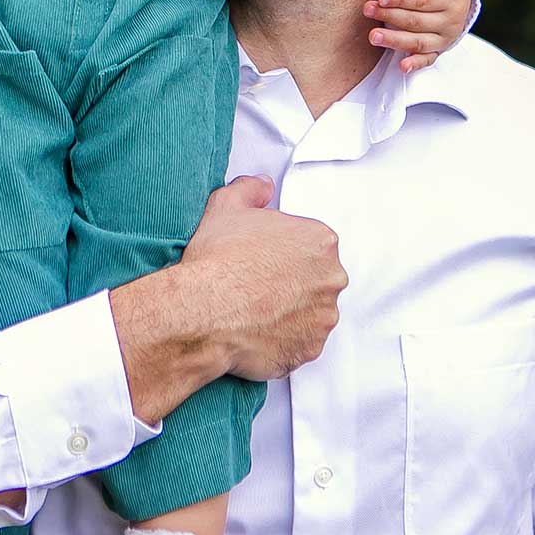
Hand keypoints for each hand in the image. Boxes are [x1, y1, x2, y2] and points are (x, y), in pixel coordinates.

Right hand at [110, 176, 347, 422]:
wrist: (203, 310)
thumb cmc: (217, 259)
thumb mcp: (226, 205)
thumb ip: (251, 189)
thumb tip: (262, 186)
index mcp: (320, 240)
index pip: (309, 244)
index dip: (281, 251)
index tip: (261, 259)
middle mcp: (331, 278)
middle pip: (316, 278)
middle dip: (292, 281)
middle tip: (258, 285)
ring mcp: (323, 316)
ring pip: (311, 311)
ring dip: (291, 311)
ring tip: (256, 310)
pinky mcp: (311, 348)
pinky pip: (302, 342)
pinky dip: (285, 339)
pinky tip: (258, 330)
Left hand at [363, 0, 472, 73]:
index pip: (422, 0)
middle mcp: (451, 21)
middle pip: (416, 21)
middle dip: (390, 16)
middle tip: (369, 10)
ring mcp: (445, 38)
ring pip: (418, 42)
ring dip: (394, 40)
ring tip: (374, 36)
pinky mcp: (439, 51)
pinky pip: (427, 59)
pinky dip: (415, 63)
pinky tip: (402, 66)